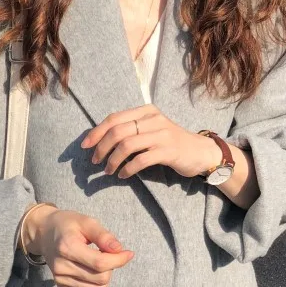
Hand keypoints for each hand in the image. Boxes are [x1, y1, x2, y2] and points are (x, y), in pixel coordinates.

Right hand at [22, 206, 133, 286]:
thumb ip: (103, 236)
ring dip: (105, 279)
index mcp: (67, 248)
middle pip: (101, 279)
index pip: (100, 263)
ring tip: (98, 264)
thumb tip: (119, 250)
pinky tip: (94, 276)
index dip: (119, 260)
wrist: (45, 234)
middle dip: (111, 267)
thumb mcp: (86, 222)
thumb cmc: (68, 225)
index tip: (128, 253)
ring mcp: (61, 280)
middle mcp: (62, 267)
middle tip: (105, 254)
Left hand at [81, 104, 221, 179]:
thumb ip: (131, 130)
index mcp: (145, 111)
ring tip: (108, 171)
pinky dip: (127, 169)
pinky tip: (123, 175)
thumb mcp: (151, 130)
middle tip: (95, 161)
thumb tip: (102, 140)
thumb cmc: (171, 143)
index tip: (84, 146)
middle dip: (101, 147)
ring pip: (126, 145)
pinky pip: (140, 160)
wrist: (200, 152)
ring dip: (112, 160)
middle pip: (117, 131)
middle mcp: (153, 119)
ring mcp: (161, 134)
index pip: (114, 118)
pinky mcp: (168, 151)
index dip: (96, 132)